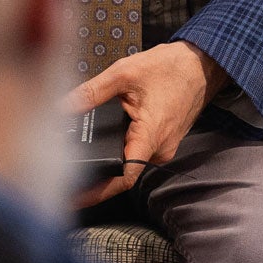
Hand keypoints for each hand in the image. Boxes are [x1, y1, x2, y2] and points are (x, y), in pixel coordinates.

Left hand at [66, 41, 232, 208]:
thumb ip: (90, 92)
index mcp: (151, 135)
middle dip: (93, 174)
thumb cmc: (172, 67)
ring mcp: (163, 146)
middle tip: (62, 175)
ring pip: (129, 161)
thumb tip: (61, 107)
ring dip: (107, 159)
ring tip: (78, 156)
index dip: (97, 192)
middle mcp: (159, 148)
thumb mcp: (125, 73)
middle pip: (121, 172)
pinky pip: (138, 151)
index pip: (123, 177)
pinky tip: (104, 140)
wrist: (202, 63)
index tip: (74, 199)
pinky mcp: (162, 140)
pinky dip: (120, 149)